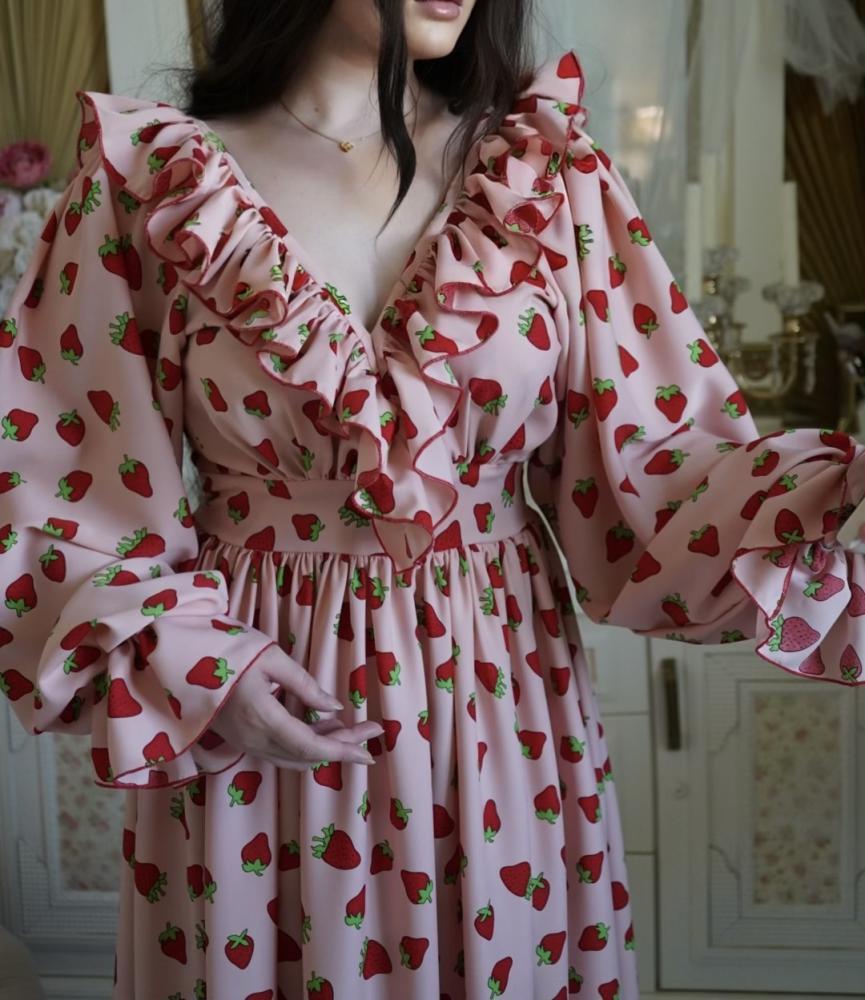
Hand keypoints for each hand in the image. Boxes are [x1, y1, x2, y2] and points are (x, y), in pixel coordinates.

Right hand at [208, 643, 382, 769]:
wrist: (181, 661)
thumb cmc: (227, 651)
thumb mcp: (271, 658)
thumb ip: (304, 685)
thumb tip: (335, 708)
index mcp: (263, 718)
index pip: (311, 748)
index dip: (343, 752)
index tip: (370, 752)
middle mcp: (254, 739)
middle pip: (308, 756)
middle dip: (344, 746)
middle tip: (373, 731)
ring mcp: (246, 743)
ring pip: (295, 757)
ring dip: (327, 746)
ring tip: (354, 728)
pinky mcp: (243, 740)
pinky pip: (282, 751)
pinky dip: (308, 744)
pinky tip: (326, 726)